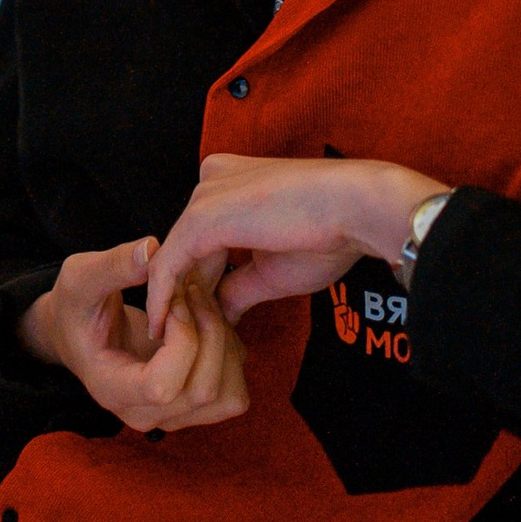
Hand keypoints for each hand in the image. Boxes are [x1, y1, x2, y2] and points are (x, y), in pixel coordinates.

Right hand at [18, 237, 248, 433]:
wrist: (79, 331)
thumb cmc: (76, 307)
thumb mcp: (80, 277)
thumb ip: (113, 265)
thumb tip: (153, 248)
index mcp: (111, 389)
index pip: (162, 388)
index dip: (180, 341)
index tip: (172, 301)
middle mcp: (145, 413)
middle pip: (204, 391)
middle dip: (209, 332)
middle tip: (190, 292)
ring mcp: (173, 414)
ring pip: (228, 395)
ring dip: (224, 343)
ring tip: (200, 307)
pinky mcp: (195, 403)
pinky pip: (235, 389)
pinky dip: (231, 351)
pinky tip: (206, 322)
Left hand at [145, 156, 449, 340]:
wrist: (359, 209)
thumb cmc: (328, 234)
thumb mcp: (273, 268)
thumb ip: (239, 288)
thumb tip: (222, 317)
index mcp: (232, 180)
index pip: (204, 238)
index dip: (205, 283)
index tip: (209, 321)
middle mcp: (212, 178)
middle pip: (188, 248)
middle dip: (190, 295)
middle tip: (188, 339)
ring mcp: (204, 196)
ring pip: (175, 257)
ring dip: (176, 302)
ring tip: (172, 342)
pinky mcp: (201, 218)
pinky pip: (169, 265)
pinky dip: (163, 299)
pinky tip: (161, 329)